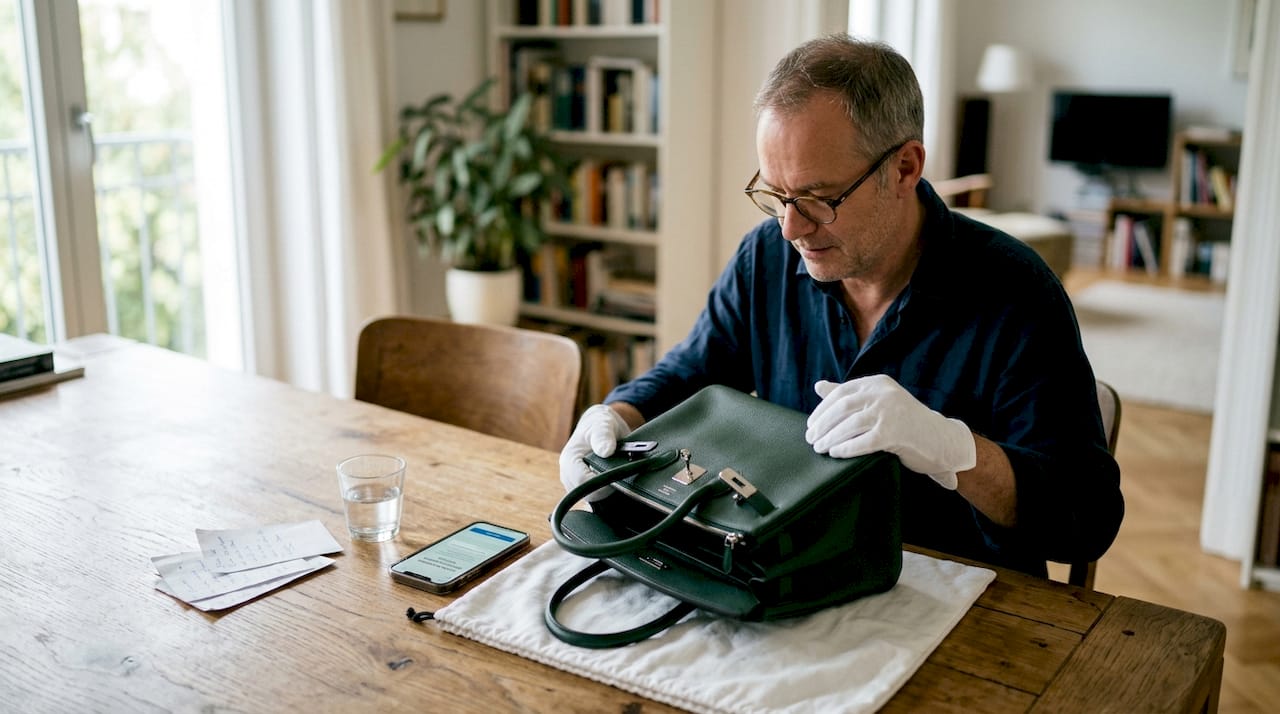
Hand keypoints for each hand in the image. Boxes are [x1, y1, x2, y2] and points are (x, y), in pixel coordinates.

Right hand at [559, 404, 632, 500]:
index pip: (582, 482)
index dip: (601, 482)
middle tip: (621, 475)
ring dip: (607, 489)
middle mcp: (568, 474)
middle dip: (605, 487)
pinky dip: (607, 491)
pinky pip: (596, 497)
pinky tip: (615, 481)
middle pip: (587, 494)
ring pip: (592, 498)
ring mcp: (575, 483)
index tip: (617, 475)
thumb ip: (603, 436)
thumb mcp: (602, 425)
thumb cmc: (599, 424)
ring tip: (618, 475)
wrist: (601, 429)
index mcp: (568, 460)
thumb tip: (606, 451)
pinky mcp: (585, 488)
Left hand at [805, 375, 975, 489]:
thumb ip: (850, 394)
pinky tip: (835, 454)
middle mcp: (884, 394)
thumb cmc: (905, 422)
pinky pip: (863, 442)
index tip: (811, 425)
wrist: (942, 440)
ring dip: (830, 438)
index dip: (822, 410)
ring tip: (820, 448)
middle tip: (811, 439)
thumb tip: (818, 386)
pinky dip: (846, 448)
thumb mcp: (879, 402)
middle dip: (822, 425)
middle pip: (842, 407)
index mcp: (878, 383)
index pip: (841, 393)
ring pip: (850, 424)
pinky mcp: (895, 433)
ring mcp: (891, 412)